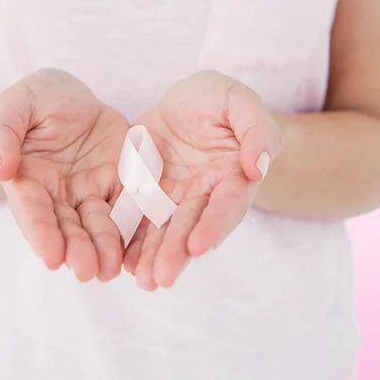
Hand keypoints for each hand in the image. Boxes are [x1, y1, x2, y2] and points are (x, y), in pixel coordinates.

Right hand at [0, 68, 128, 281]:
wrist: (70, 97)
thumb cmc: (35, 100)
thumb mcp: (15, 104)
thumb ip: (2, 132)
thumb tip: (0, 167)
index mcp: (29, 181)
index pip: (33, 211)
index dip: (41, 233)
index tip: (51, 257)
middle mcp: (60, 195)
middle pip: (68, 226)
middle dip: (77, 249)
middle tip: (88, 272)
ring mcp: (91, 191)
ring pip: (99, 224)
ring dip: (105, 248)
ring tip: (112, 270)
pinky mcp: (120, 182)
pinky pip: (130, 205)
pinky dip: (134, 227)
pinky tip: (141, 248)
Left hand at [123, 70, 281, 290]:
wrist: (187, 102)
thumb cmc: (219, 100)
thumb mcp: (239, 101)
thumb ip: (257, 130)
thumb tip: (257, 168)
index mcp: (232, 177)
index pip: (227, 206)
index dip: (214, 226)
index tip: (199, 248)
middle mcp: (203, 195)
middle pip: (190, 226)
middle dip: (176, 252)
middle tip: (161, 278)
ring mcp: (172, 197)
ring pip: (161, 229)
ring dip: (152, 256)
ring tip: (141, 279)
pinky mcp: (144, 192)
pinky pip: (134, 216)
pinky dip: (129, 239)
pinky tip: (121, 261)